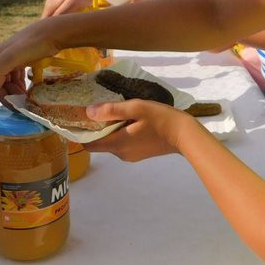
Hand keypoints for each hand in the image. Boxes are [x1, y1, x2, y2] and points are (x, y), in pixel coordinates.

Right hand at [0, 22, 58, 102]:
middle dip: (9, 95)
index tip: (18, 104)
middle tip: (24, 101)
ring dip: (14, 92)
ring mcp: (8, 60)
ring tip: (26, 97)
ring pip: (6, 83)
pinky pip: (14, 77)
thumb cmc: (34, 45)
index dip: (3, 98)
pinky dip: (19, 85)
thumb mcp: (13, 56)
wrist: (52, 33)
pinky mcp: (19, 60)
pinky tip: (26, 89)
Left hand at [83, 99, 201, 160]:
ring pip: (112, 142)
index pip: (89, 144)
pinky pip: (123, 143)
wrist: (184, 134)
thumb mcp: (136, 108)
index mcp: (117, 143)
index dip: (81, 133)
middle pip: (100, 142)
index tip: (80, 119)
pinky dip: (121, 133)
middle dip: (97, 128)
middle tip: (99, 109)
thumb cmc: (160, 119)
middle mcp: (121, 154)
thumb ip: (111, 110)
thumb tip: (88, 112)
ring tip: (116, 112)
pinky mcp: (139, 154)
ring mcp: (130, 156)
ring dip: (110, 130)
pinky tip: (130, 121)